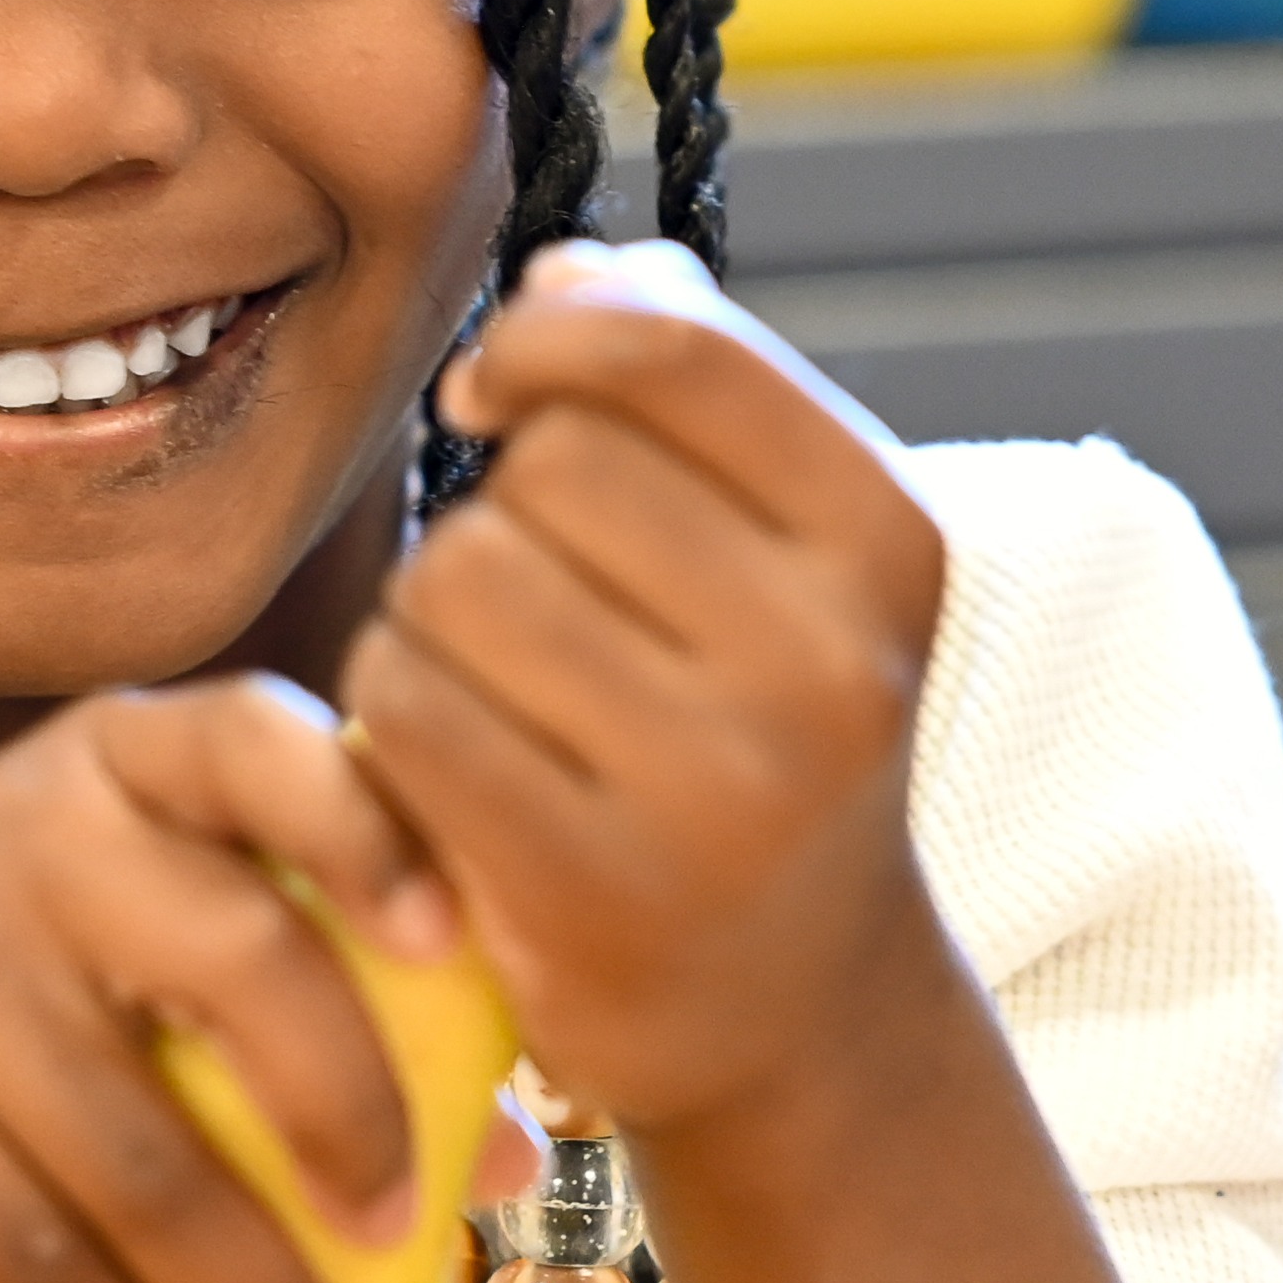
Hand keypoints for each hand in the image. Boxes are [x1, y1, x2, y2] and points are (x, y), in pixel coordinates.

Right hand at [0, 677, 472, 1282]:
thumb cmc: (22, 1003)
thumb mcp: (143, 949)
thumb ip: (322, 1005)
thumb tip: (514, 1155)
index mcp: (127, 763)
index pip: (257, 745)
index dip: (365, 830)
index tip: (450, 940)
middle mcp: (25, 837)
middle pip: (233, 962)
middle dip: (349, 1114)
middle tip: (407, 1233)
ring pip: (141, 1165)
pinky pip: (40, 1268)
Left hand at [342, 240, 949, 1130]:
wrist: (798, 1005)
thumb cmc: (761, 733)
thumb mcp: (790, 557)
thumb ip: (696, 390)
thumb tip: (571, 278)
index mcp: (886, 550)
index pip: (676, 353)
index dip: (550, 340)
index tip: (504, 388)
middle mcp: (828, 668)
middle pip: (548, 466)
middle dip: (502, 506)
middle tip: (540, 593)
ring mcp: (715, 792)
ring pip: (458, 580)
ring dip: (434, 613)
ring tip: (500, 678)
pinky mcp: (591, 894)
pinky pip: (408, 710)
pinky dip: (395, 711)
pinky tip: (450, 749)